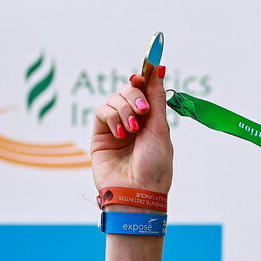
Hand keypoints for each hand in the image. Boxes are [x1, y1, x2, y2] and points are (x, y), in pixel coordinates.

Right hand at [90, 66, 173, 194]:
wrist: (137, 191)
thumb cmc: (154, 164)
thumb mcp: (160, 128)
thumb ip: (156, 98)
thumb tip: (158, 69)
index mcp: (153, 120)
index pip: (146, 90)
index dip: (145, 79)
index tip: (147, 70)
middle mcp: (134, 121)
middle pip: (129, 90)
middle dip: (135, 94)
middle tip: (143, 110)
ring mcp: (116, 127)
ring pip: (114, 98)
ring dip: (124, 109)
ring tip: (132, 129)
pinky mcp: (100, 134)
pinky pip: (102, 111)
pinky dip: (112, 117)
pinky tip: (121, 133)